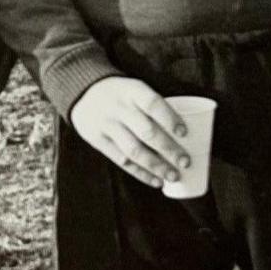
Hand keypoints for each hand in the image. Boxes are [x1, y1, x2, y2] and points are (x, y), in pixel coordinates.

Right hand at [68, 76, 189, 187]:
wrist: (83, 91)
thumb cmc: (121, 94)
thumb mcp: (134, 89)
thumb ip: (153, 106)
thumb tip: (188, 132)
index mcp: (131, 90)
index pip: (153, 104)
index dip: (170, 118)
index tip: (184, 133)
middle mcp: (118, 108)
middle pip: (146, 131)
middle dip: (169, 149)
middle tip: (186, 161)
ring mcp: (106, 125)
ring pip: (134, 150)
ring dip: (156, 166)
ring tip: (173, 176)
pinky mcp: (97, 140)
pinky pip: (121, 160)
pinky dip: (140, 173)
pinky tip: (155, 180)